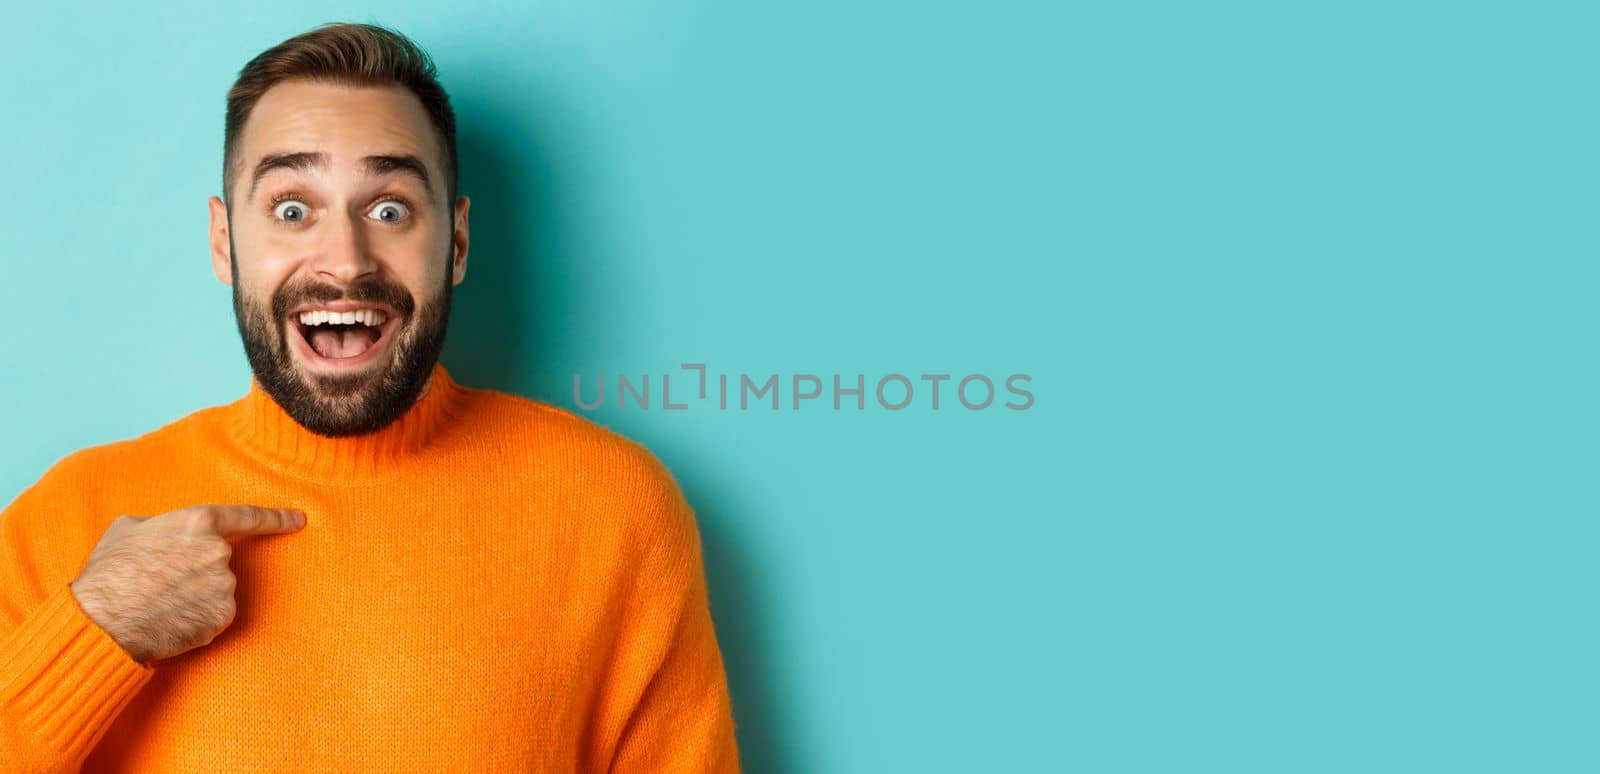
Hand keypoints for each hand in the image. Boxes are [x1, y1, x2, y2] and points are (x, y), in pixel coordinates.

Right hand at [68, 504, 305, 663]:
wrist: (103, 622)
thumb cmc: (110, 574)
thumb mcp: (130, 529)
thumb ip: (164, 524)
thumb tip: (172, 531)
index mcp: (199, 523)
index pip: (248, 517)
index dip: (276, 519)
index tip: (299, 520)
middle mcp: (219, 553)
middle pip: (221, 559)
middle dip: (197, 570)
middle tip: (162, 583)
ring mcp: (224, 587)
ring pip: (218, 589)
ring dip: (196, 595)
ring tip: (158, 602)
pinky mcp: (223, 618)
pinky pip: (215, 614)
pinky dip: (197, 618)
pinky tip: (170, 619)